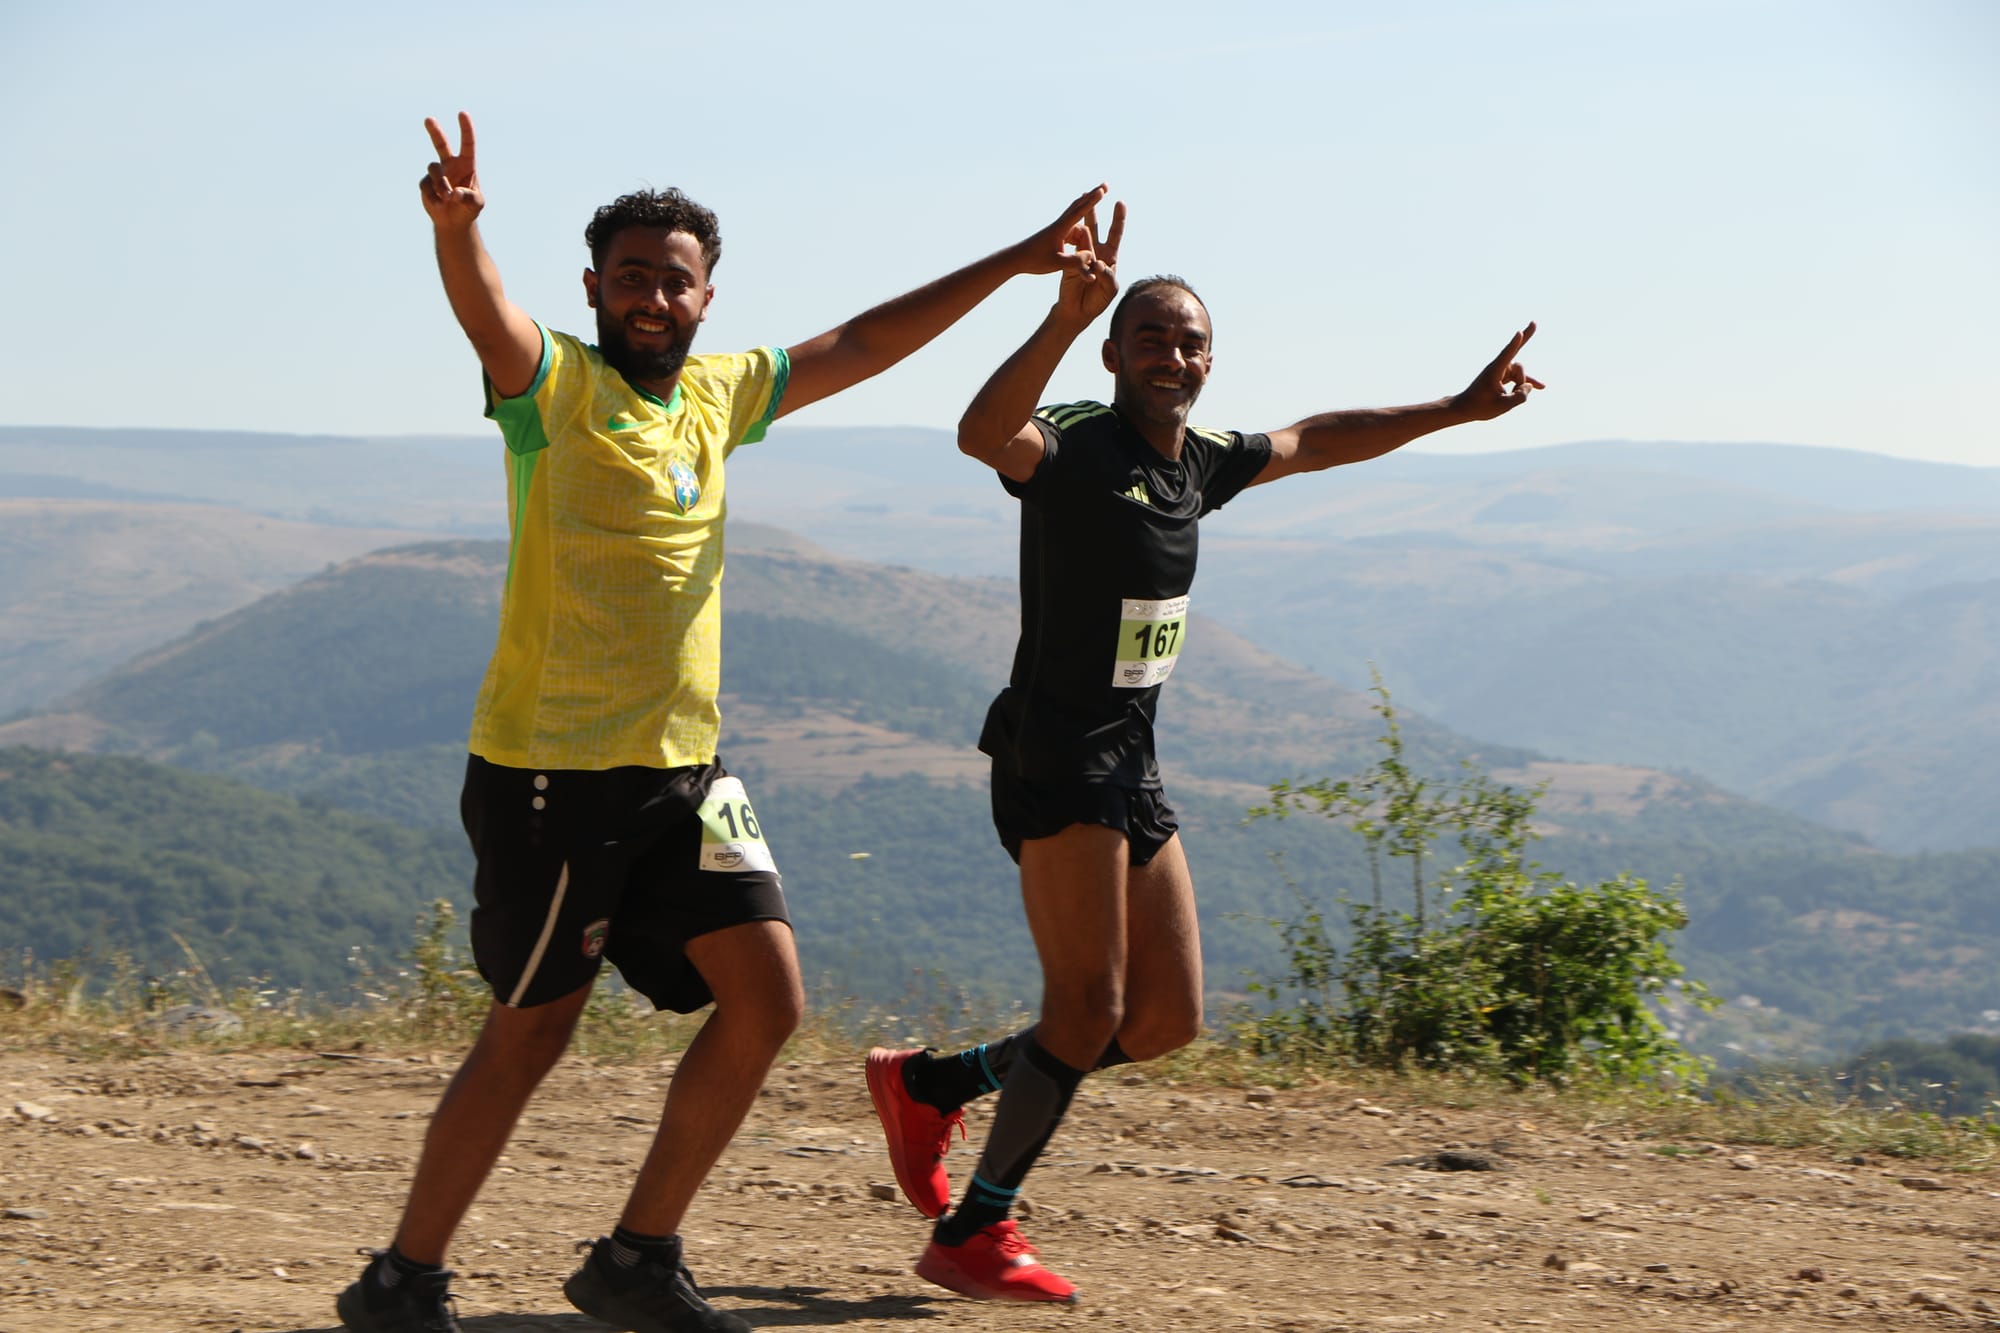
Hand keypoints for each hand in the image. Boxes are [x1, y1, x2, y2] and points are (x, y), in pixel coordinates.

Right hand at [419, 112, 483, 228]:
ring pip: (434, 169)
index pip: (467, 144)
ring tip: (446, 199)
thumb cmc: (468, 209)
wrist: (454, 222)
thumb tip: (453, 193)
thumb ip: (468, 197)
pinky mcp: (426, 183)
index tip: (462, 114)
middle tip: (428, 119)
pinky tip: (439, 205)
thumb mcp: (475, 204)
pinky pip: (427, 186)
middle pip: (441, 144)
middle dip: (435, 131)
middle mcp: (450, 165)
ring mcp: (437, 173)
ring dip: (440, 184)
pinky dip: (433, 197)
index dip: (466, 129)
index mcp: (466, 165)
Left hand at [1011, 185, 1116, 274]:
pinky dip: (1081, 215)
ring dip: (1088, 203)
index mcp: (1060, 229)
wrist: (1015, 258)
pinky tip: (1083, 213)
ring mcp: (1058, 228)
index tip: (1102, 190)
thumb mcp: (1056, 264)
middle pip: (1079, 205)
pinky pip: (1072, 223)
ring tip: (1098, 194)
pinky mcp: (1056, 233)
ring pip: (1076, 212)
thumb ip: (1075, 262)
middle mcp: (1060, 224)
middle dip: (1093, 195)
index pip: (1079, 212)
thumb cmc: (1033, 261)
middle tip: (1106, 185)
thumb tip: (1091, 257)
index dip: (1092, 201)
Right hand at [1051, 198, 1125, 324]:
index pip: (1115, 234)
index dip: (1118, 219)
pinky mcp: (1068, 262)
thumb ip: (1107, 276)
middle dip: (1093, 212)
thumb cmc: (1097, 301)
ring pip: (1080, 236)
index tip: (1120, 202)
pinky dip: (1075, 251)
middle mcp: (1095, 251)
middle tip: (1092, 193)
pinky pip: (1072, 252)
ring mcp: (1080, 255)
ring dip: (1082, 231)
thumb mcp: (1109, 290)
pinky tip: (1079, 254)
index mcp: (1109, 256)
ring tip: (1086, 243)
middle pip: (1095, 227)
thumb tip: (1098, 262)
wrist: (1077, 311)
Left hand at [1455, 322, 1544, 418]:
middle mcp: (1498, 366)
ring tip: (1509, 398)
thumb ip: (1520, 396)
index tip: (1519, 333)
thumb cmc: (1479, 406)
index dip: (1514, 343)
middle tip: (1534, 322)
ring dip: (1520, 386)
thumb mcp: (1502, 406)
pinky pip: (1519, 378)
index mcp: (1494, 370)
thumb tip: (1529, 386)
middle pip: (1519, 368)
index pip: (1507, 354)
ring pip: (1520, 374)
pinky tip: (1542, 387)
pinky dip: (1526, 383)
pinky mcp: (1503, 375)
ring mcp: (1501, 370)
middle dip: (1521, 382)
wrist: (1465, 408)